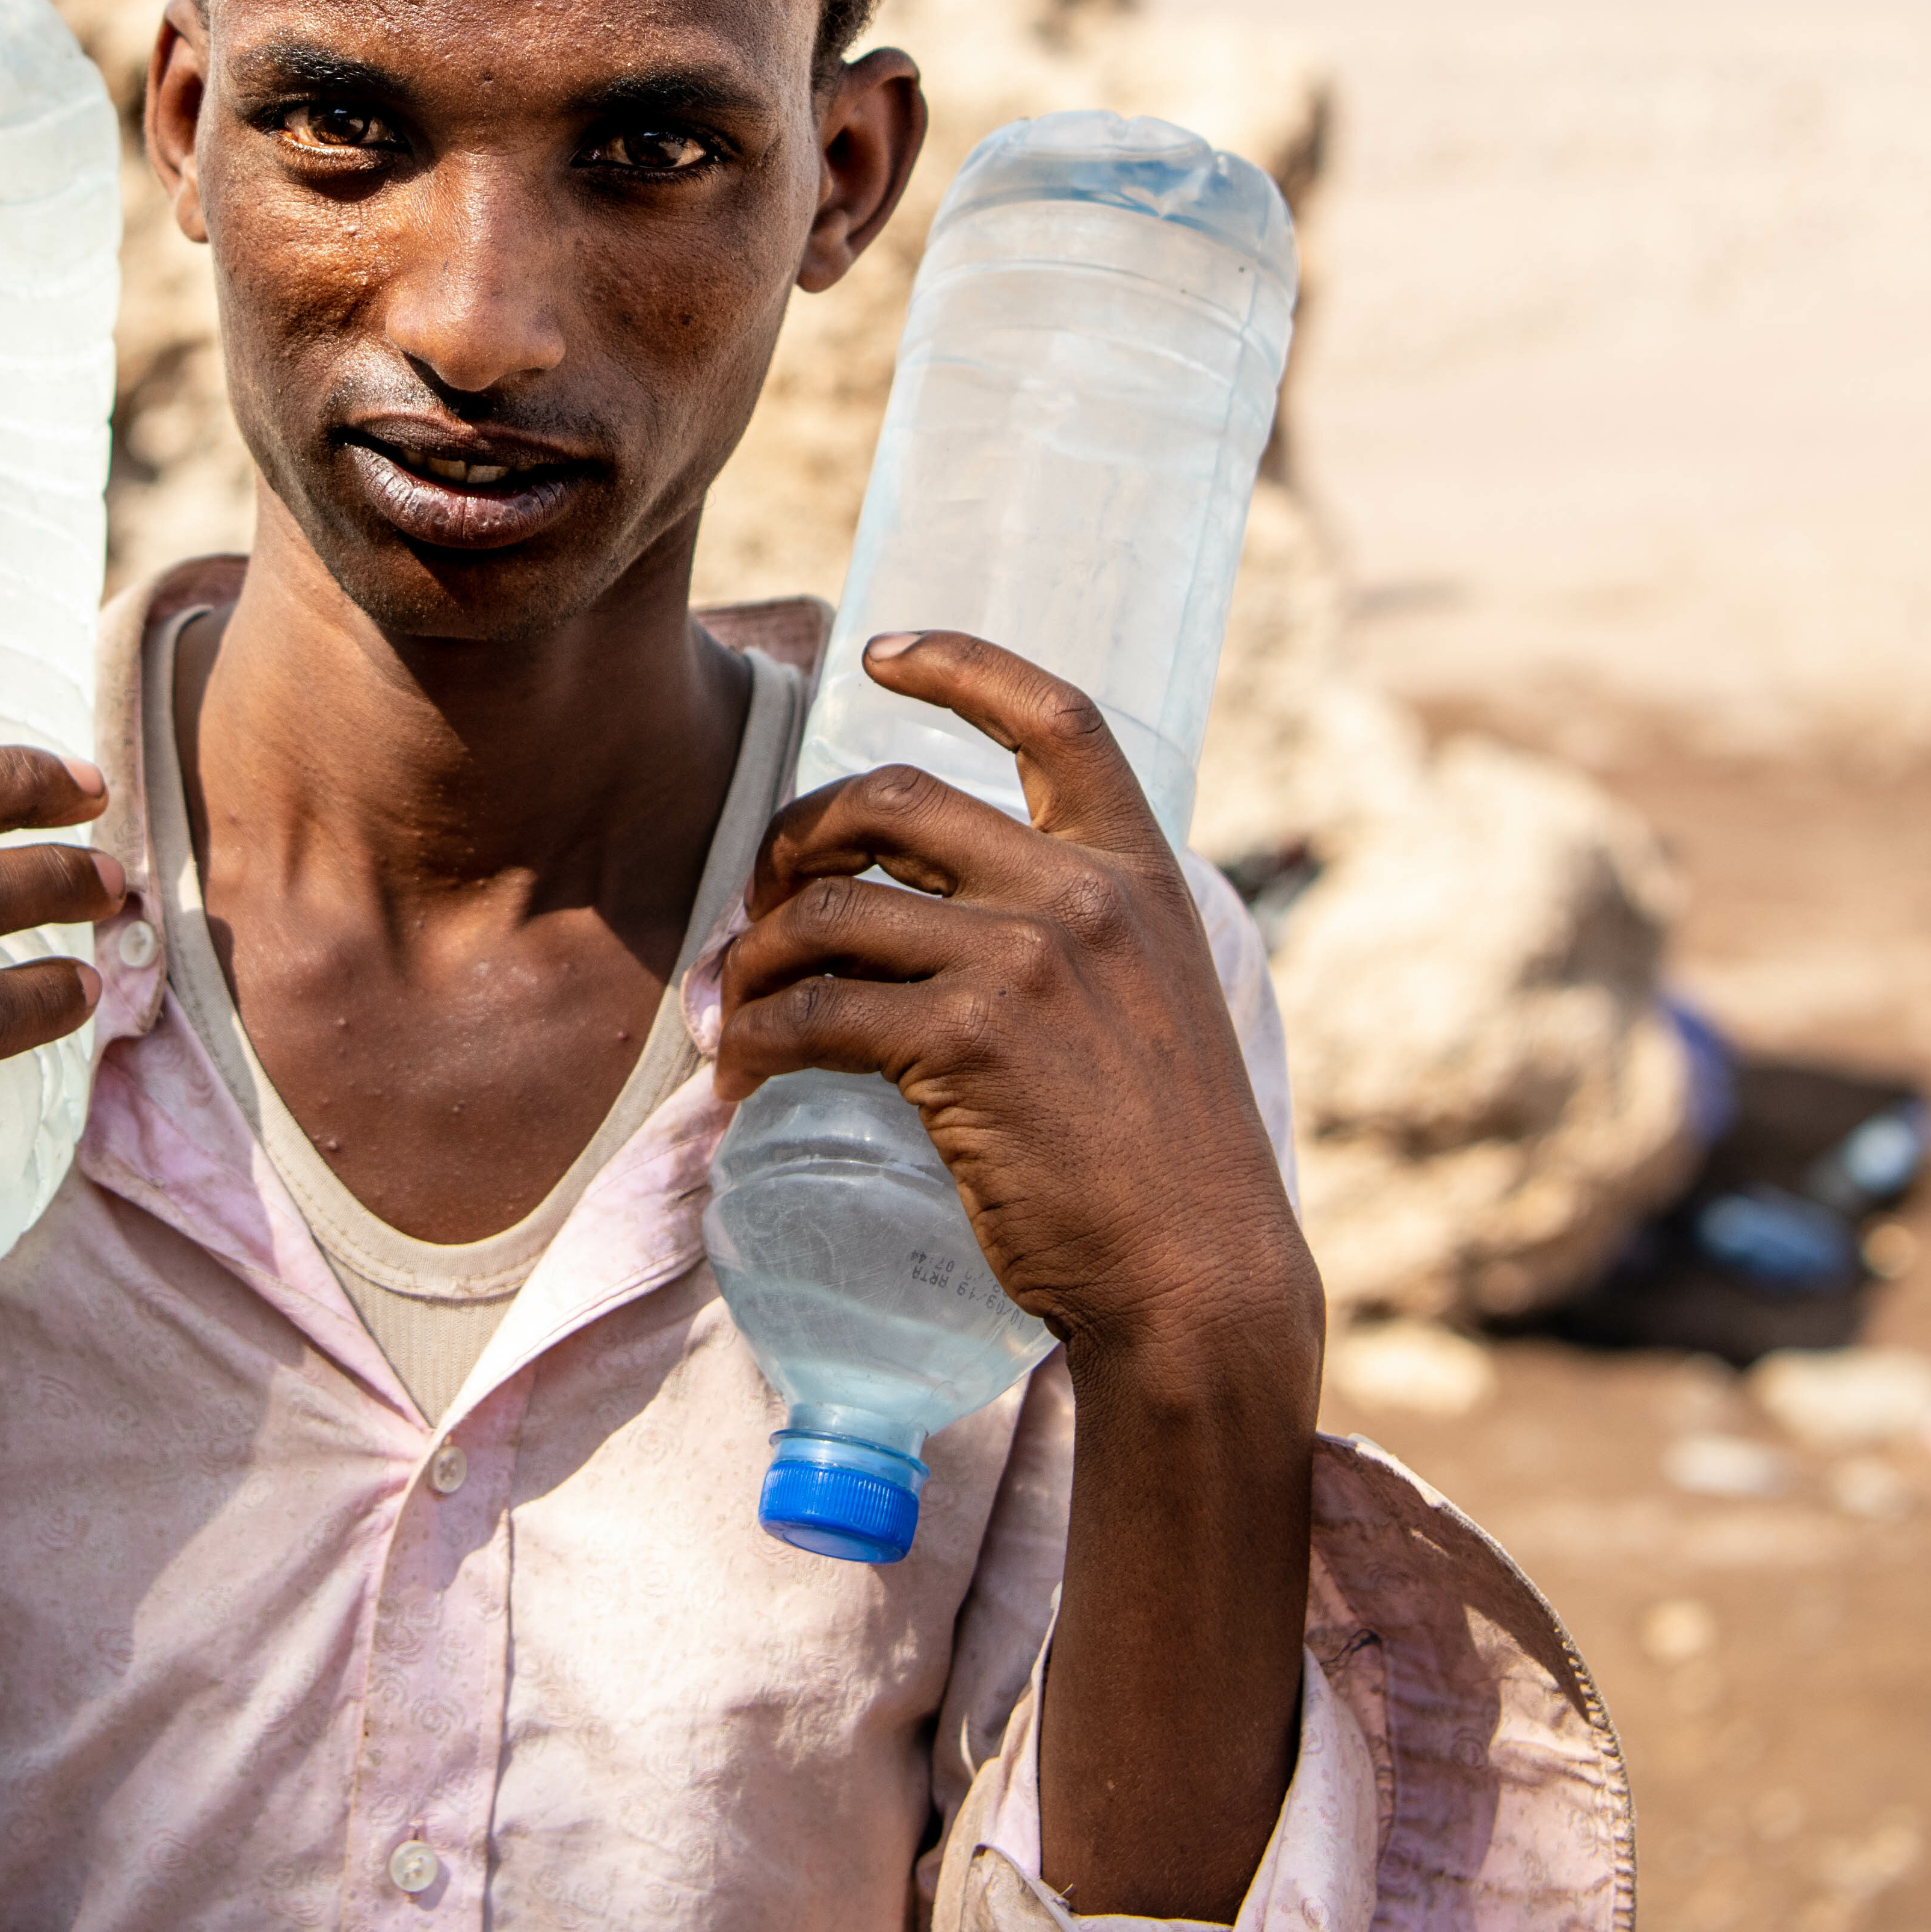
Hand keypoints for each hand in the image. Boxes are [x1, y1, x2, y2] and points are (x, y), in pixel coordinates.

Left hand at [714, 629, 1316, 1375]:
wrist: (1195, 1278)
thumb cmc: (1163, 1159)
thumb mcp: (1151, 1000)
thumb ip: (1069, 929)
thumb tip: (925, 899)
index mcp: (1136, 871)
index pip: (1056, 717)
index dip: (963, 665)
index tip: (881, 653)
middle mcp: (1080, 894)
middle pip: (889, 800)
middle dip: (796, 835)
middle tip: (758, 897)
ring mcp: (1023, 960)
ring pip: (829, 911)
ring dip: (756, 959)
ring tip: (734, 1012)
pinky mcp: (965, 1041)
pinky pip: (815, 1011)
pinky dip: (758, 1039)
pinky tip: (742, 1075)